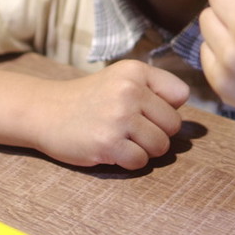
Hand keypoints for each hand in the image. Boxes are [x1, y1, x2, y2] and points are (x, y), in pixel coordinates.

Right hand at [28, 60, 189, 169]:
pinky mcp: (108, 144)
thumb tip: (187, 110)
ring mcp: (118, 118)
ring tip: (123, 139)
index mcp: (136, 72)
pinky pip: (141, 162)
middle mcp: (129, 91)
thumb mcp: (122, 78)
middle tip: (132, 129)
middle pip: (173, 125)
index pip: (180, 94)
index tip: (145, 109)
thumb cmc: (91, 98)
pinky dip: (130, 162)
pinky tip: (113, 150)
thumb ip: (155, 88)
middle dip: (157, 132)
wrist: (47, 111)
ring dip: (145, 149)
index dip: (166, 107)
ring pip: (161, 146)